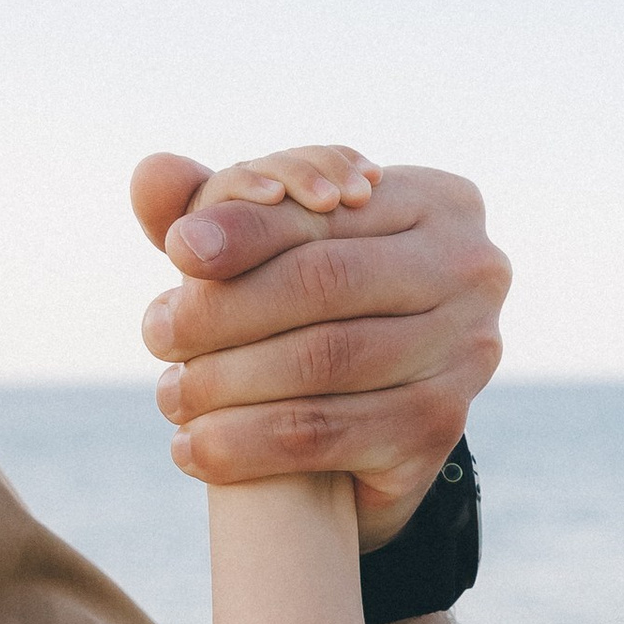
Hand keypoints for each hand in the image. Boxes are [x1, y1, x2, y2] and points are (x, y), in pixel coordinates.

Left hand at [130, 147, 508, 547]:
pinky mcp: (441, 429)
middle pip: (326, 281)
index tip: (177, 251)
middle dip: (228, 307)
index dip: (247, 228)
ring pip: (323, 359)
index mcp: (436, 203)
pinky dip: (248, 443)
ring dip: (228, 381)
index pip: (325, 212)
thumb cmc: (318, 307)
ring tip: (170, 395)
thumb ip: (213, 207)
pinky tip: (196, 450)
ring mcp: (466, 353)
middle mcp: (470, 271)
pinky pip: (326, 433)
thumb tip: (152, 174)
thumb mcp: (274, 246)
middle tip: (157, 333)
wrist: (375, 423)